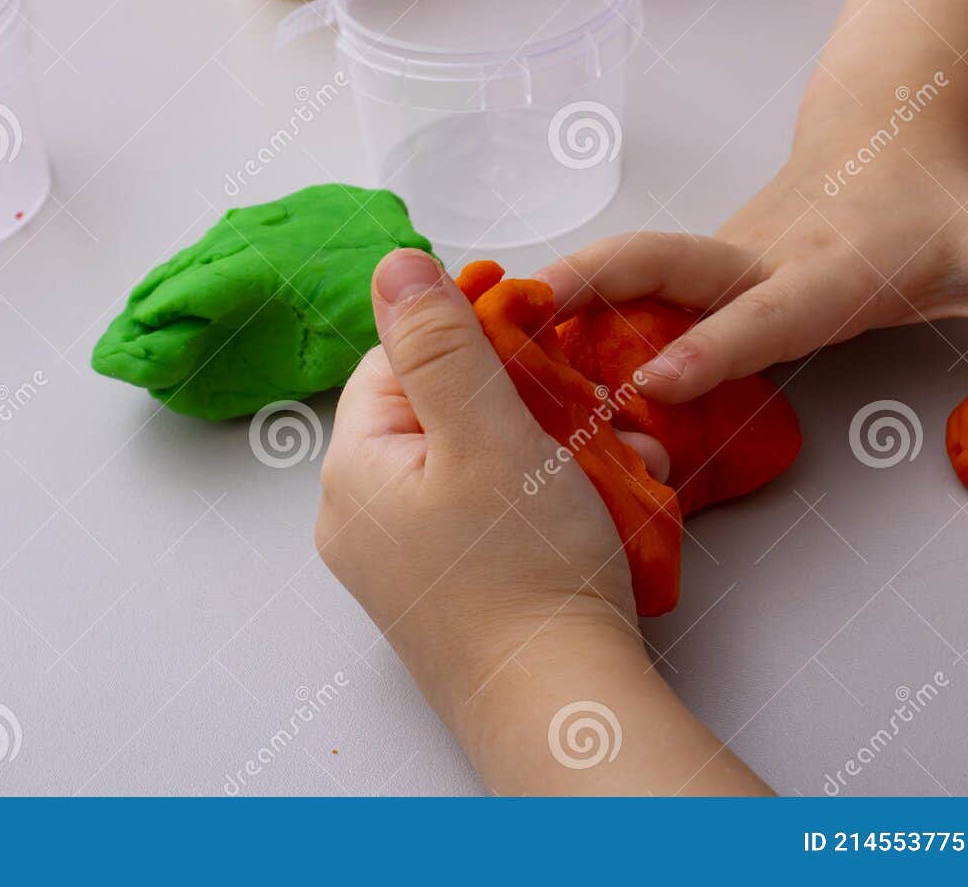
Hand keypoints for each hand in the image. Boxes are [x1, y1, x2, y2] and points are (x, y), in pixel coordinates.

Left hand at [317, 249, 639, 725]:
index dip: (467, 335)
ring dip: (547, 445)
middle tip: (587, 404)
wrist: (560, 705)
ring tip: (614, 455)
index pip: (397, 362)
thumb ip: (440, 342)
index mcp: (353, 471)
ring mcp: (403, 563)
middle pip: (440, 412)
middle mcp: (362, 519)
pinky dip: (542, 497)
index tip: (536, 332)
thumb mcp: (486, 432)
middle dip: (524, 397)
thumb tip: (394, 262)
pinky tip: (599, 502)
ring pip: (475, 463)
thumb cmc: (525, 573)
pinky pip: (488, 515)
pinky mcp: (448, 593)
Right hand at [537, 140, 967, 403]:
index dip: (715, 343)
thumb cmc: (935, 206)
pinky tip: (497, 334)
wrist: (883, 129)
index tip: (656, 377)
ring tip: (467, 328)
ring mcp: (709, 252)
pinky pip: (618, 283)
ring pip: (624, 266)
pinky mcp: (686, 260)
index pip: (765, 310)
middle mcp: (751, 254)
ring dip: (552, 293)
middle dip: (597, 280)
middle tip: (523, 309)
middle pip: (663, 259)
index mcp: (821, 265)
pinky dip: (559, 304)